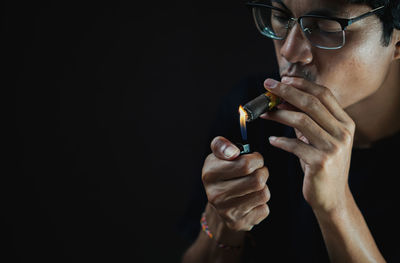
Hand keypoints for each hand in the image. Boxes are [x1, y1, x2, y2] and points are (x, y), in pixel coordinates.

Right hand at [202, 136, 269, 230]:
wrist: (219, 204)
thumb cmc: (223, 173)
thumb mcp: (218, 155)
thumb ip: (221, 145)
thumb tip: (233, 152)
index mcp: (209, 174)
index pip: (246, 164)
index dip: (256, 159)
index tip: (252, 160)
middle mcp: (215, 194)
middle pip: (258, 180)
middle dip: (262, 172)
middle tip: (257, 172)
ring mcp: (226, 211)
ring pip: (263, 194)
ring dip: (263, 187)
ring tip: (253, 185)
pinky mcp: (238, 223)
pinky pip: (264, 209)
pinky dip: (261, 203)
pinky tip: (251, 201)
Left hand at [261, 77, 355, 213]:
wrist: (332, 196)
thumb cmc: (321, 164)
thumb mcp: (320, 139)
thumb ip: (308, 120)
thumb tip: (284, 100)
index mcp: (345, 123)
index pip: (324, 94)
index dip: (302, 84)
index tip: (283, 79)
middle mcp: (343, 132)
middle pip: (311, 103)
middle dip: (286, 92)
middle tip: (268, 86)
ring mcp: (333, 147)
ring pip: (301, 121)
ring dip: (278, 114)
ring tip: (264, 113)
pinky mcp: (321, 162)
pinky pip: (294, 145)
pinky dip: (280, 141)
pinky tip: (271, 140)